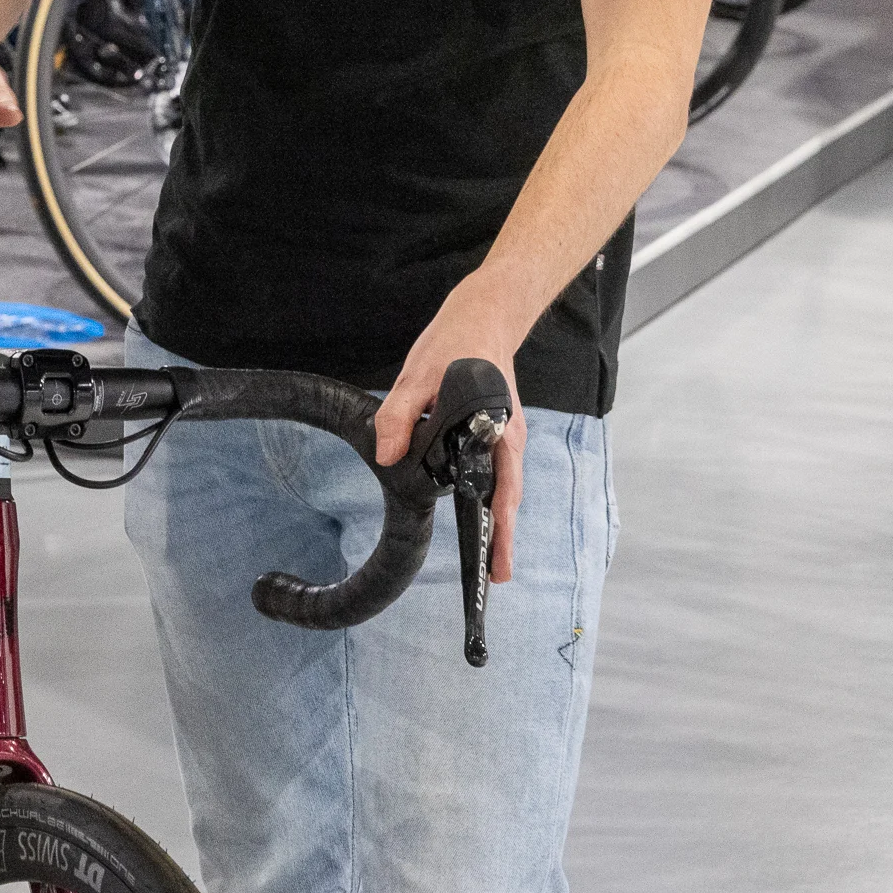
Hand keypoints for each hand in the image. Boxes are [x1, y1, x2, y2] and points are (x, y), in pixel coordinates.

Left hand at [369, 285, 525, 582]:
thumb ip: (401, 414)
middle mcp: (506, 437)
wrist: (485, 310)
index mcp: (496, 428)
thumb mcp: (420, 373)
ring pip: (502, 486)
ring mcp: (503, 434)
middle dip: (502, 540)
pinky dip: (488, 495)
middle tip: (496, 581)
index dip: (499, 533)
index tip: (496, 569)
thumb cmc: (458, 339)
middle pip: (507, 498)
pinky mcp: (493, 428)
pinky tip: (475, 510)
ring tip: (488, 561)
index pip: (501, 492)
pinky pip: (492, 470)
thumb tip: (386, 456)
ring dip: (497, 521)